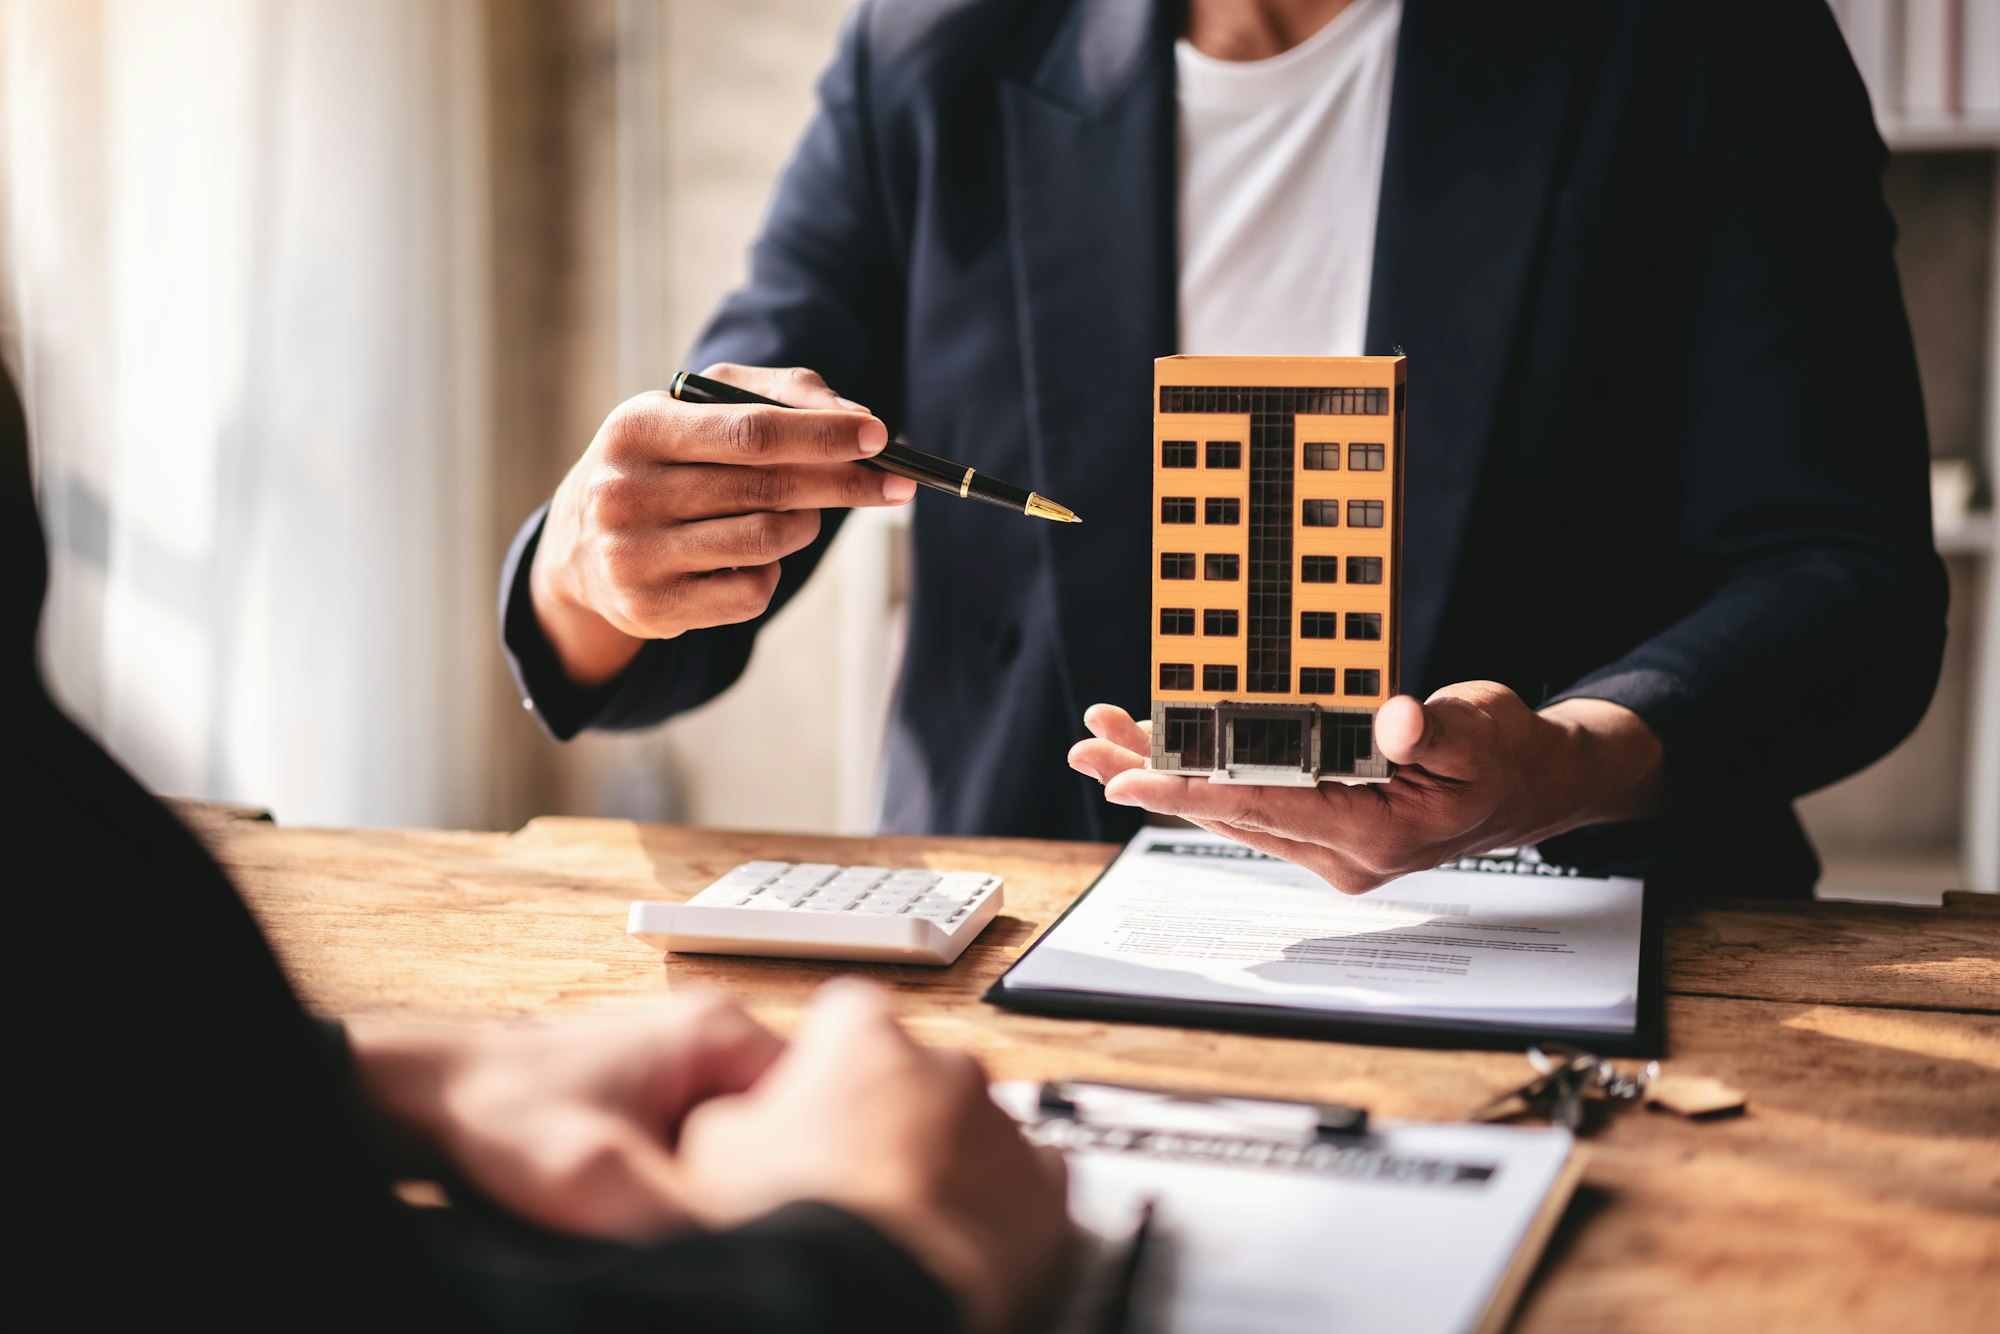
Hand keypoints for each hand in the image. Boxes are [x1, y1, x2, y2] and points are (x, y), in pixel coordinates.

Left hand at [348, 994, 781, 1240]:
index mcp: (725, 1031)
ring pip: (750, 1144)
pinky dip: (699, 1183)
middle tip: (734, 1224)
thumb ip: (688, 1215)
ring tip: (689, 1218)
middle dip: (769, 1180)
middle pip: (790, 1127)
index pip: (827, 1105)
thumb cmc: (499, 1111)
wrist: (427, 1096)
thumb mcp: (600, 1181)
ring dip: (730, 1187)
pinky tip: (665, 1212)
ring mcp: (691, 1064)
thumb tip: (759, 1252)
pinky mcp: (664, 1094)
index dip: (812, 1168)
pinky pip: (713, 1146)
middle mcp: (718, 1037)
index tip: (791, 1216)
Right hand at [529, 364, 915, 684]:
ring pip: (767, 540)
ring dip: (805, 524)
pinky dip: (772, 570)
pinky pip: (751, 592)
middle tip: (893, 483)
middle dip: (842, 482)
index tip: (878, 436)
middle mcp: (625, 492)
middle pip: (767, 487)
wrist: (581, 545)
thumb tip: (857, 421)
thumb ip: (779, 397)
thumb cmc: (663, 461)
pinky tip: (754, 555)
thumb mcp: (697, 410)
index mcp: (637, 428)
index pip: (748, 431)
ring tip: (803, 512)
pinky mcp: (652, 609)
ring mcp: (634, 556)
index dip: (821, 435)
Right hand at [674, 979, 1071, 1333]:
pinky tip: (960, 1239)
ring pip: (972, 1126)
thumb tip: (741, 1118)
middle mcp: (944, 1063)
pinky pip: (1027, 1182)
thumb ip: (736, 1111)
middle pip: (914, 1072)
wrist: (866, 1301)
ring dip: (946, 1159)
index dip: (823, 1063)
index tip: (808, 1106)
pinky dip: (1001, 1204)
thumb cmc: (792, 1223)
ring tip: (902, 1221)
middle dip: (890, 1113)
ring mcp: (1001, 1123)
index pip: (845, 1017)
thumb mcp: (713, 1150)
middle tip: (851, 1178)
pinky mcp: (1045, 1190)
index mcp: (864, 1035)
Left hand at [1067, 683, 1664, 892]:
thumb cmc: (1506, 753)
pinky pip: (1253, 803)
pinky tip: (1163, 751)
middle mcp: (1343, 852)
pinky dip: (1206, 775)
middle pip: (1229, 810)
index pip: (1262, 806)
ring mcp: (1331, 847)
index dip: (1190, 788)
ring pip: (1233, 808)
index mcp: (1377, 832)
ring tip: (1106, 742)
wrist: (1533, 787)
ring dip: (1169, 774)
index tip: (1126, 777)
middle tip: (1089, 747)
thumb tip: (1394, 716)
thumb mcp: (1480, 725)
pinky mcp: (1327, 829)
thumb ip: (1436, 724)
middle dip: (1153, 776)